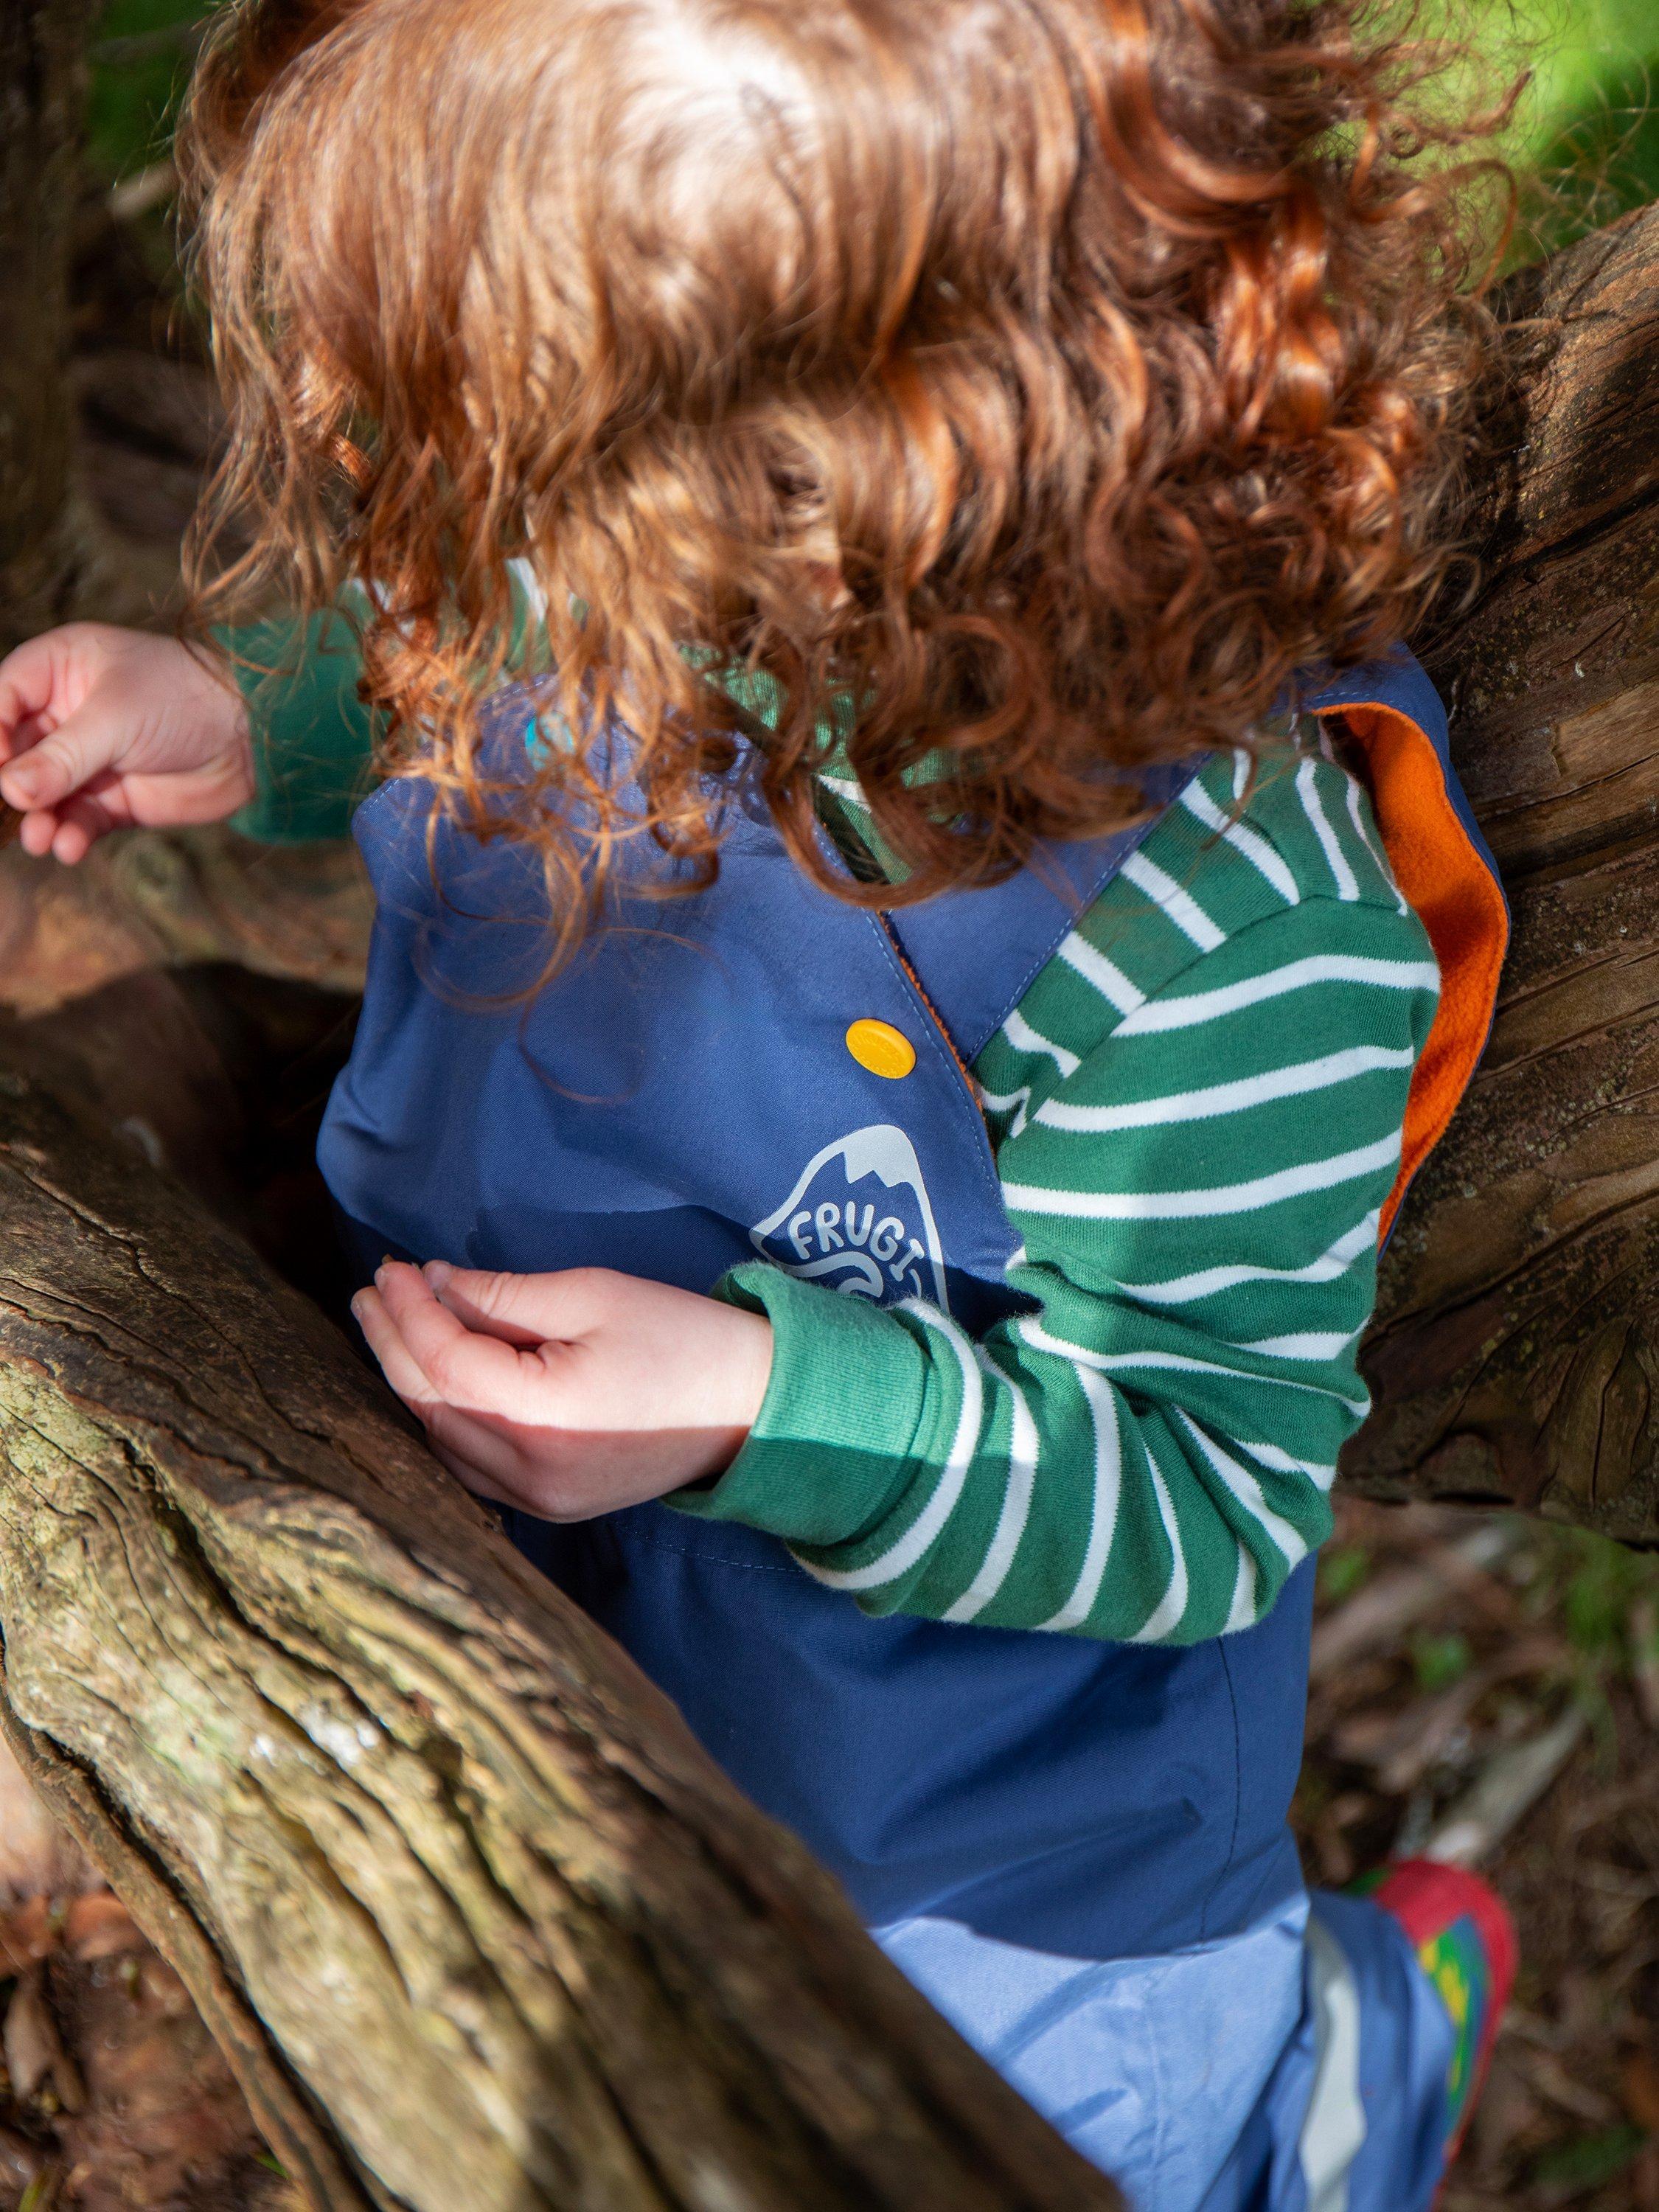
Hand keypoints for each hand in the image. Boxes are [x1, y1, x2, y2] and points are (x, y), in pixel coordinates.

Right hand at [0, 623, 254, 862]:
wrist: (254, 737)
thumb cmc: (185, 701)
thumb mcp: (116, 719)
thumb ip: (62, 757)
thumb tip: (10, 790)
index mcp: (61, 667)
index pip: (2, 697)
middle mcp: (68, 712)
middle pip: (15, 752)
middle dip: (11, 786)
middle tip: (11, 813)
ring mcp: (90, 757)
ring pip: (43, 793)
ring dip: (38, 819)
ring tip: (40, 838)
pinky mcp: (114, 798)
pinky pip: (78, 819)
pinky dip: (70, 835)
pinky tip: (69, 848)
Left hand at [352, 1261, 774, 1518]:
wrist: (752, 1407)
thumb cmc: (681, 1338)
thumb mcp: (594, 1295)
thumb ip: (504, 1294)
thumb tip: (432, 1283)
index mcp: (542, 1416)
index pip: (444, 1359)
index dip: (408, 1310)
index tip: (392, 1267)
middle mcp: (530, 1472)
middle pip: (432, 1405)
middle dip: (395, 1343)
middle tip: (373, 1290)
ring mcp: (539, 1500)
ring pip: (444, 1442)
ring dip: (414, 1383)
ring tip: (394, 1325)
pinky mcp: (550, 1508)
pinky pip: (471, 1468)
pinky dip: (445, 1421)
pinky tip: (435, 1381)